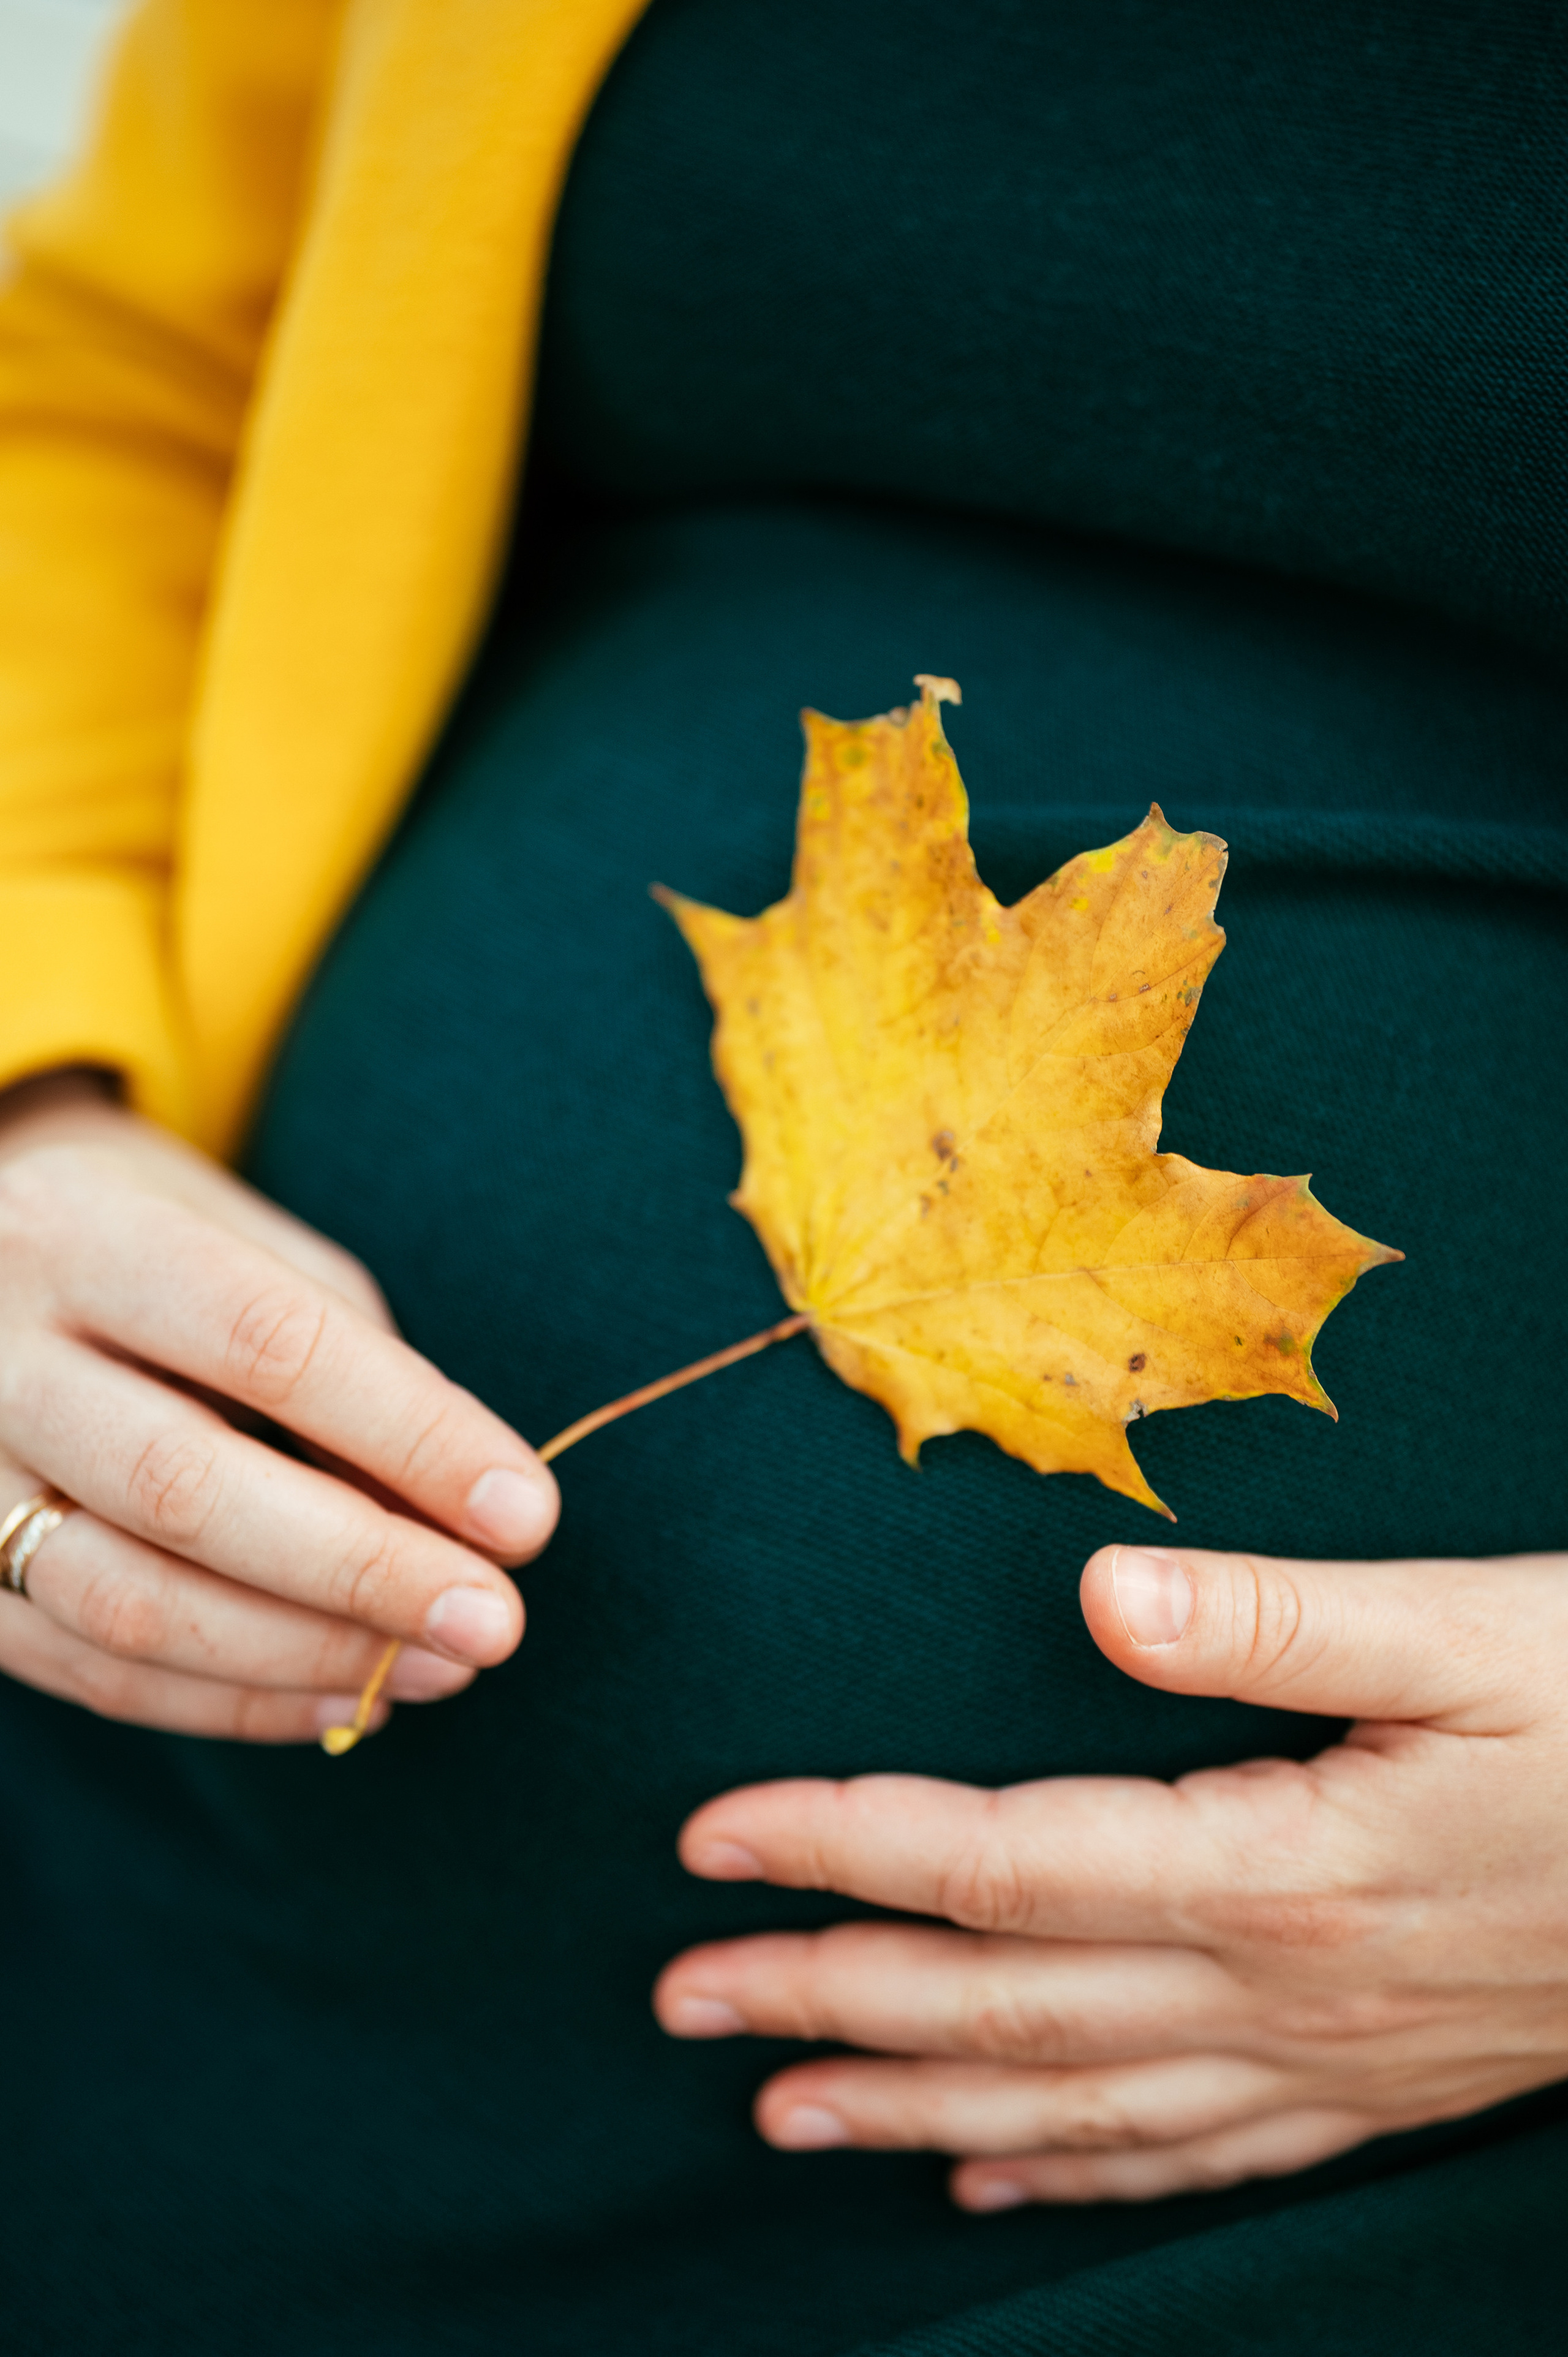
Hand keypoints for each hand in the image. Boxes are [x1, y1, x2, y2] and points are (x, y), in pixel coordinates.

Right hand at [0, 1072, 556, 1740]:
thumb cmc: (152, 1249)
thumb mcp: (242, 1243)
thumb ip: (348, 1357)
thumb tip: (462, 1509)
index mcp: (82, 1237)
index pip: (266, 1342)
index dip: (409, 1435)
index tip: (527, 1513)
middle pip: (185, 1487)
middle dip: (364, 1571)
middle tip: (497, 1623)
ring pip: (127, 1604)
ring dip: (307, 1655)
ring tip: (442, 1668)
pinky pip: (90, 1673)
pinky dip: (232, 1702)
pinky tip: (347, 1696)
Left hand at [656, 1539, 1567, 2204]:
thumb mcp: (1472, 1635)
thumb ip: (1277, 1620)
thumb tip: (1098, 1598)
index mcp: (1274, 1869)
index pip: (996, 1869)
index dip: (841, 1848)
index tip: (709, 1839)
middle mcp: (1277, 1990)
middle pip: (998, 2008)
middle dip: (824, 2000)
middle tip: (679, 1999)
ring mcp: (1325, 2062)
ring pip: (1072, 2109)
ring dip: (913, 2112)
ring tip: (781, 2116)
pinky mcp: (1374, 2085)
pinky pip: (1188, 2158)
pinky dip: (1072, 2176)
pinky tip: (993, 2188)